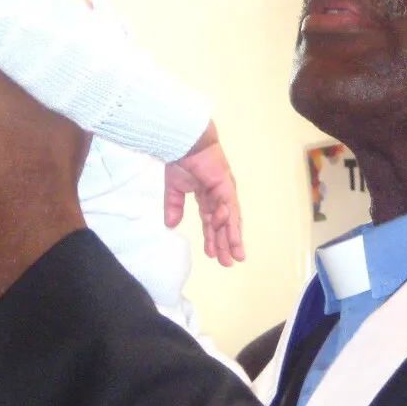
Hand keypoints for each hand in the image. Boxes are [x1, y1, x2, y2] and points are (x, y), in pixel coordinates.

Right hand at [164, 131, 245, 265]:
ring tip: (235, 256)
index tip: (211, 255)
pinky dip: (230, 222)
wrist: (184, 142)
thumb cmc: (181, 159)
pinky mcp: (225, 186)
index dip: (211, 238)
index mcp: (206, 195)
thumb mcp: (174, 188)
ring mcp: (224, 191)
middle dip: (225, 243)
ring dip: (232, 238)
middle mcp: (218, 196)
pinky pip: (229, 208)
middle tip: (228, 262)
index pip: (210, 221)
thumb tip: (171, 226)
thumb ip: (174, 207)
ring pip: (230, 219)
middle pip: (223, 224)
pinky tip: (231, 237)